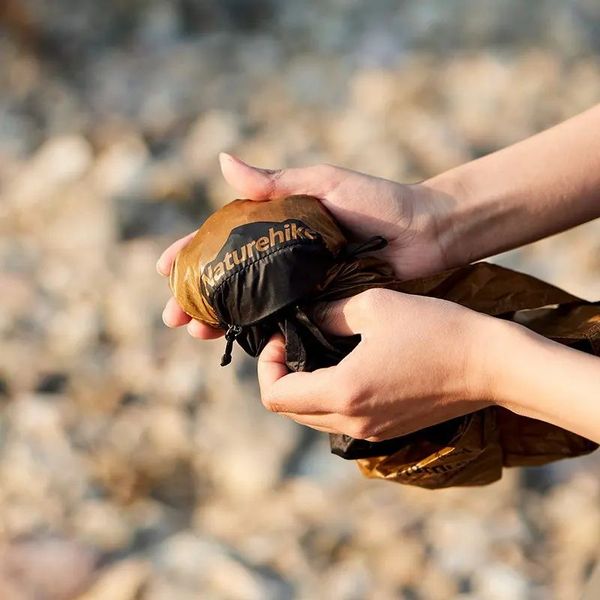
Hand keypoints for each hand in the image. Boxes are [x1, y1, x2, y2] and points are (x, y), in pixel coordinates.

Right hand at [157, 153, 454, 338]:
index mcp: (277, 224)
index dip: (190, 254)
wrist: (424, 234)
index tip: (162, 270)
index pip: (222, 239)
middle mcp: (282, 256)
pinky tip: (238, 342)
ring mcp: (299, 283)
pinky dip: (258, 331)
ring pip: (249, 304)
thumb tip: (223, 162)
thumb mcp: (323, 185)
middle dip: (197, 297)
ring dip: (220, 318)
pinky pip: (281, 320)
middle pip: (229, 278)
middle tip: (174, 318)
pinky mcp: (319, 305)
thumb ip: (275, 183)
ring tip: (197, 334)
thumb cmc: (377, 201)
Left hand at [257, 288, 492, 439]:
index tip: (282, 336)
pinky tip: (346, 366)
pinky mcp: (389, 431)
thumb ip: (330, 312)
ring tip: (319, 350)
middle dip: (282, 376)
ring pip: (314, 418)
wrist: (492, 365)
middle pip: (291, 411)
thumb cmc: (437, 330)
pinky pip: (341, 419)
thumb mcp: (375, 306)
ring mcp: (372, 431)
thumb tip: (308, 317)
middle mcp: (353, 421)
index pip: (276, 396)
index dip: (267, 365)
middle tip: (294, 341)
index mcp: (344, 393)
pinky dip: (330, 397)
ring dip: (305, 388)